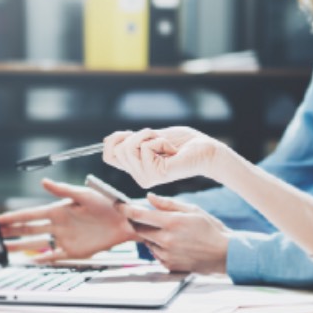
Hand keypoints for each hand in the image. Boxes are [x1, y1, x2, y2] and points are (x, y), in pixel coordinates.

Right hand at [0, 178, 135, 262]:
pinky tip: (29, 261)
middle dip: (9, 232)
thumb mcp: (84, 194)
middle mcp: (57, 225)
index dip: (11, 218)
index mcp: (57, 210)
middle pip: (27, 230)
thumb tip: (43, 182)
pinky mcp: (73, 251)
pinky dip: (41, 259)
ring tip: (3, 249)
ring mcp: (64, 238)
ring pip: (36, 243)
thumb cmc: (108, 203)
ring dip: (19, 246)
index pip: (29, 215)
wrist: (125, 221)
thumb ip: (63, 190)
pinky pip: (53, 256)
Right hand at [103, 127, 228, 188]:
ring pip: (128, 147)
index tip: (133, 134)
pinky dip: (160, 141)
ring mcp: (146, 178)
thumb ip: (131, 140)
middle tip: (159, 140)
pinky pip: (145, 148)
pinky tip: (173, 151)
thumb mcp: (151, 137)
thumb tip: (106, 140)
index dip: (115, 140)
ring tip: (166, 145)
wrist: (206, 149)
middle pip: (117, 148)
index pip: (109, 156)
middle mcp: (139, 176)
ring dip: (149, 136)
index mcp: (136, 168)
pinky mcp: (156, 175)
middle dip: (138, 135)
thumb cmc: (183, 142)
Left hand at [119, 193, 229, 274]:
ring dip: (150, 235)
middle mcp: (166, 240)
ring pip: (146, 241)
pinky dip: (158, 247)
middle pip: (139, 229)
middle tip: (145, 216)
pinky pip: (155, 253)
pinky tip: (174, 244)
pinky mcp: (169, 265)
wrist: (225, 255)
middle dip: (138, 221)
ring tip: (169, 232)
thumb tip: (149, 198)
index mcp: (172, 223)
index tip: (117, 204)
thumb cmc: (211, 230)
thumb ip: (168, 204)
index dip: (125, 209)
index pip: (139, 214)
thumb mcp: (193, 210)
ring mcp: (167, 255)